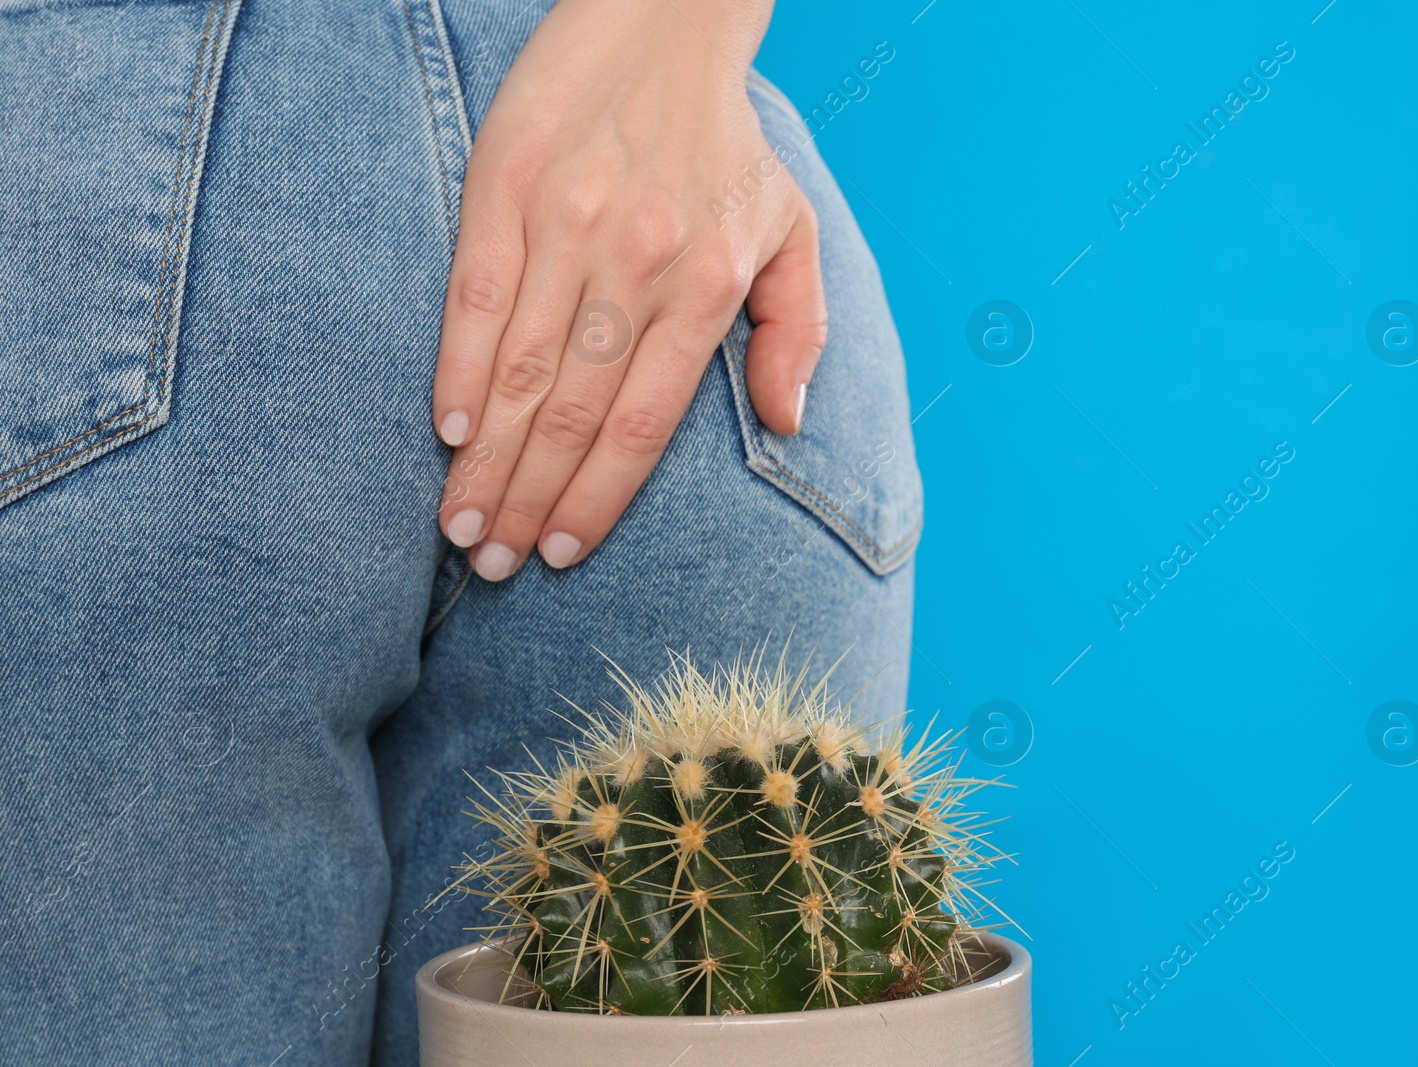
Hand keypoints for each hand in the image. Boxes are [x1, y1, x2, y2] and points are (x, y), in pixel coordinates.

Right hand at [432, 0, 823, 579]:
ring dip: (485, 456)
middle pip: (575, 410)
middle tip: (493, 563)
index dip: (598, 496)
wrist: (664, 24)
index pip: (644, 422)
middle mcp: (638, 262)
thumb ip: (799, 331)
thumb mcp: (792, 231)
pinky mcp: (508, 185)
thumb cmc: (727, 148)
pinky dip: (457, 368)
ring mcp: (569, 223)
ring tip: (459, 524)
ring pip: (520, 367)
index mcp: (706, 285)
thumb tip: (788, 423)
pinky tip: (443, 431)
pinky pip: (476, 295)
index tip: (562, 553)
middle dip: (530, 497)